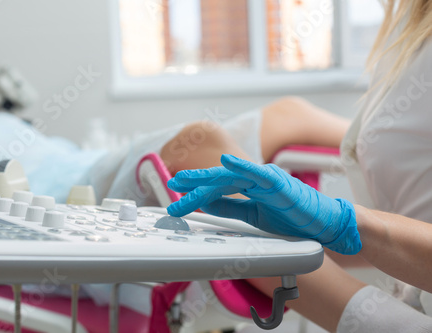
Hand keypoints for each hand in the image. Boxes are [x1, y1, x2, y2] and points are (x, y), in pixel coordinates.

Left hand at [167, 154, 360, 254]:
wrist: (322, 224)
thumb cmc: (292, 217)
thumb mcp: (252, 215)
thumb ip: (231, 207)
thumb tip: (205, 204)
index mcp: (248, 186)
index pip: (217, 186)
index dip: (196, 189)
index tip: (176, 195)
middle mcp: (254, 179)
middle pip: (218, 178)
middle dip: (194, 181)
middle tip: (172, 185)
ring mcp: (265, 178)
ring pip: (231, 175)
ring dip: (206, 177)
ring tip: (185, 180)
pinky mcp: (279, 183)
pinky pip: (257, 174)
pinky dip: (242, 166)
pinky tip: (226, 162)